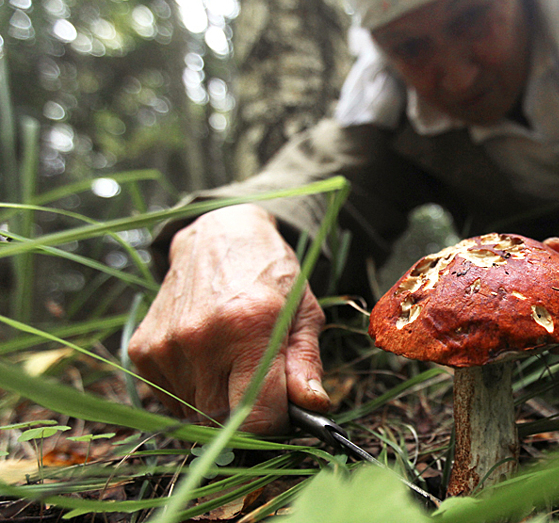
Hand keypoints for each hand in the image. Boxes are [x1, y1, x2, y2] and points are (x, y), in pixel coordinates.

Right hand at [128, 204, 329, 434]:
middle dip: (247, 416)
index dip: (275, 426)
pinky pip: (170, 400)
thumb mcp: (303, 312)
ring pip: (196, 414)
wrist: (218, 235)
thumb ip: (306, 363)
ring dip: (218, 404)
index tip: (283, 413)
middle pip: (224, 422)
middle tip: (261, 386)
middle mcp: (202, 338)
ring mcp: (167, 345)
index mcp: (250, 327)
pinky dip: (192, 393)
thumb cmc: (269, 275)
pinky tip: (207, 360)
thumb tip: (313, 405)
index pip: (257, 417)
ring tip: (232, 365)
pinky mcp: (143, 350)